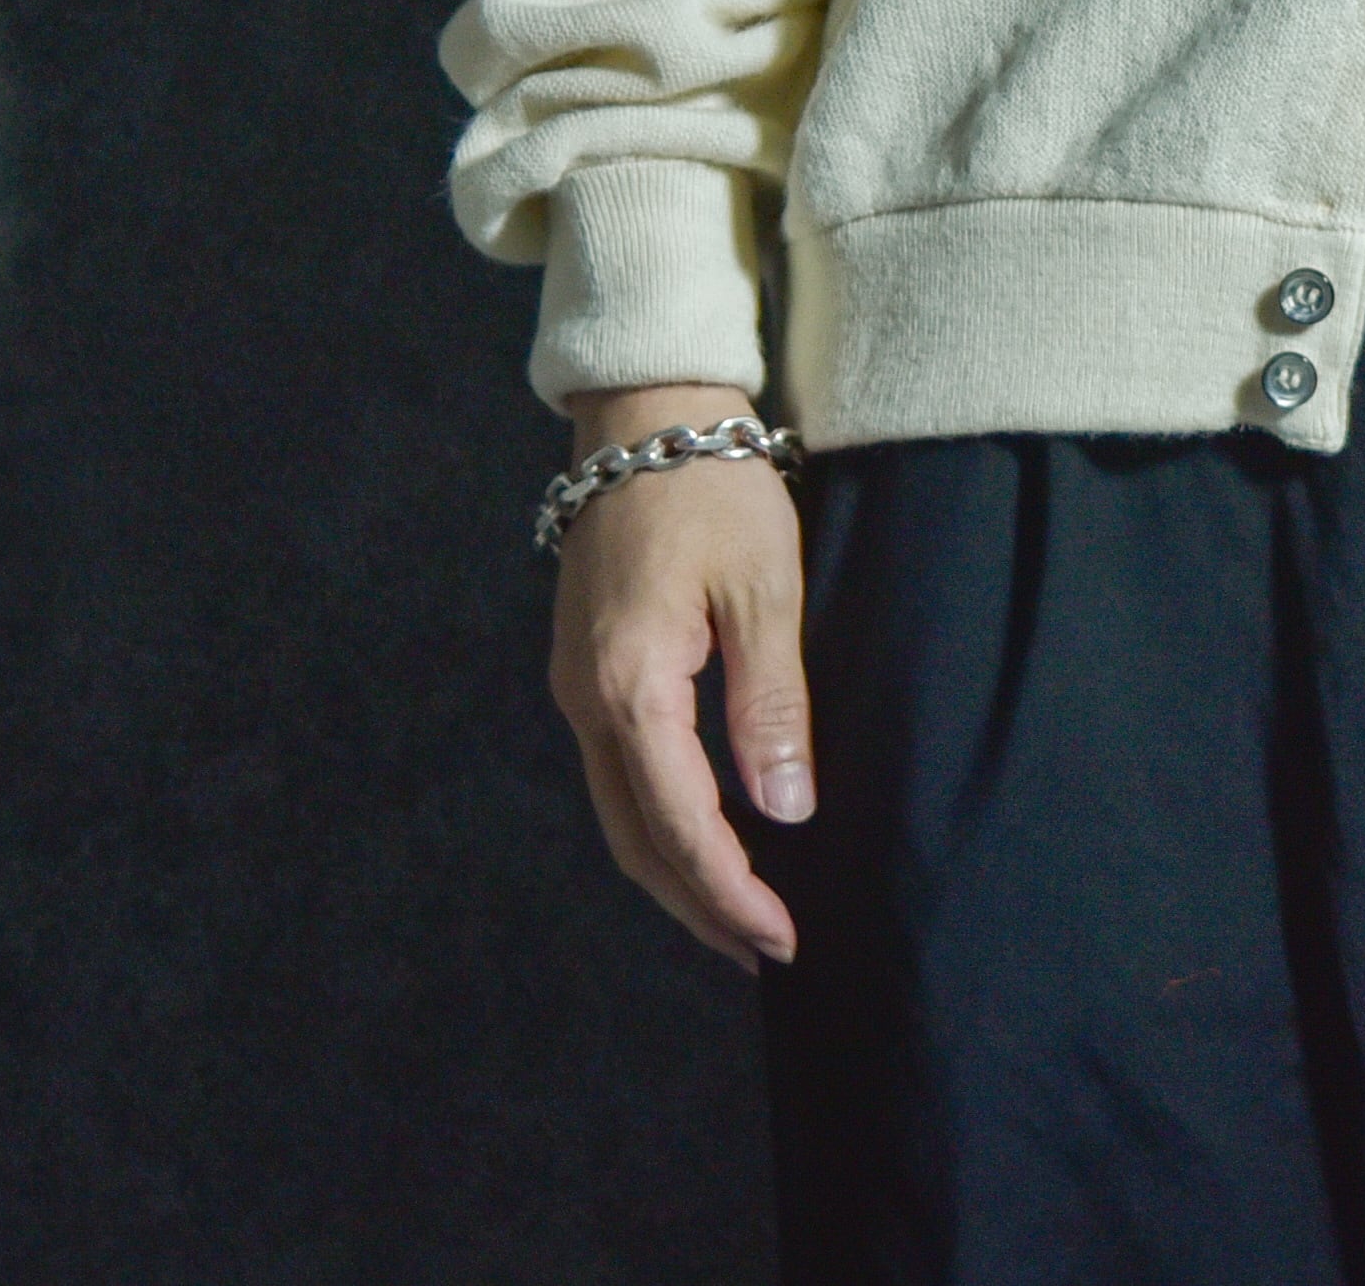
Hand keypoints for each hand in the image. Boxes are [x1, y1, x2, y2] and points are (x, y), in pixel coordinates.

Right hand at [549, 384, 814, 971]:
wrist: (644, 414)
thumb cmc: (713, 488)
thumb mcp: (765, 586)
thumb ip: (772, 702)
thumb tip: (787, 812)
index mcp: (628, 685)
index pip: (678, 824)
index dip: (729, 892)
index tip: (782, 939)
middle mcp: (585, 699)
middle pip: (636, 839)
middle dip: (700, 905)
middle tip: (766, 950)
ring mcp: (577, 686)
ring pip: (620, 813)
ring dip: (677, 871)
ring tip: (741, 916)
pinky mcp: (587, 668)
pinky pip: (619, 773)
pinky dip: (660, 821)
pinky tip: (705, 835)